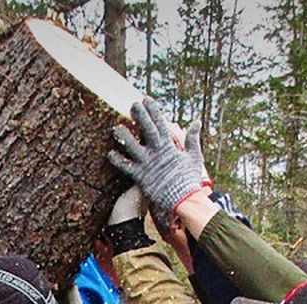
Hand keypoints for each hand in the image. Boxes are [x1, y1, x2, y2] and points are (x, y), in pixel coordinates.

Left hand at [108, 98, 209, 222]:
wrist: (184, 200)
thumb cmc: (189, 180)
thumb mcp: (194, 156)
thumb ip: (193, 138)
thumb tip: (196, 121)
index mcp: (169, 146)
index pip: (160, 123)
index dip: (153, 110)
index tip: (146, 99)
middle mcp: (156, 153)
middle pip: (146, 129)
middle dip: (139, 115)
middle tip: (132, 105)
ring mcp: (147, 164)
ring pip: (132, 146)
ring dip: (124, 136)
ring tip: (116, 128)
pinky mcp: (140, 177)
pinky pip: (126, 167)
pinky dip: (118, 160)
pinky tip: (109, 153)